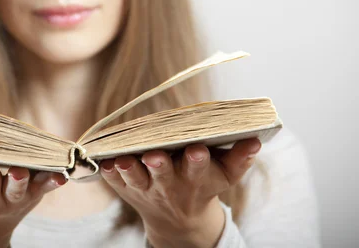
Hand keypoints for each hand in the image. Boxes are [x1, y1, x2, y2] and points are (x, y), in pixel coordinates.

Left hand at [99, 138, 261, 247]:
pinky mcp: (125, 187)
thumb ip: (240, 157)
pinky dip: (108, 172)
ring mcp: (144, 188)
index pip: (198, 168)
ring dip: (129, 169)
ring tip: (122, 159)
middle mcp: (168, 184)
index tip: (197, 150)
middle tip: (154, 156)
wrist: (178, 219)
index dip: (197, 160)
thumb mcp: (225, 175)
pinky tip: (103, 159)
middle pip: (163, 174)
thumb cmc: (203, 185)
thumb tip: (256, 139)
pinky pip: (114, 180)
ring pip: (135, 178)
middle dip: (159, 165)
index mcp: (195, 178)